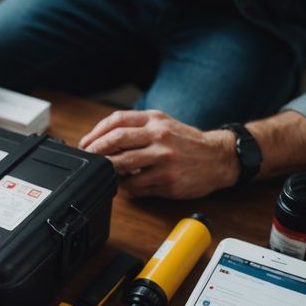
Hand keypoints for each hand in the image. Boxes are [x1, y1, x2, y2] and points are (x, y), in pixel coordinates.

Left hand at [79, 110, 239, 198]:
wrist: (218, 157)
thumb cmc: (187, 142)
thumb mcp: (164, 124)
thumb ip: (137, 129)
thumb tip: (103, 141)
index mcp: (156, 120)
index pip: (117, 121)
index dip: (96, 132)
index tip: (86, 143)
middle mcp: (160, 136)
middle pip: (116, 140)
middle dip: (95, 151)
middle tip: (88, 158)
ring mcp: (164, 158)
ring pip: (122, 164)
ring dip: (108, 170)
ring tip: (103, 172)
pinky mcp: (167, 179)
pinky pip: (136, 185)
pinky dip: (125, 186)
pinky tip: (125, 184)